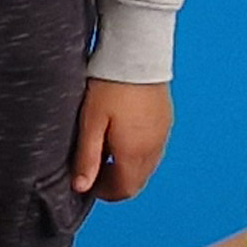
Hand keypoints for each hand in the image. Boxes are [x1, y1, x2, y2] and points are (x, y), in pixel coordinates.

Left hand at [67, 80, 172, 203]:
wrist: (137, 55)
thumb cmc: (110, 86)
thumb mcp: (91, 122)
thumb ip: (87, 157)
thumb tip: (81, 187)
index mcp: (134, 153)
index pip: (124, 190)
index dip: (104, 192)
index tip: (88, 182)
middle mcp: (153, 148)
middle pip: (137, 181)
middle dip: (116, 183)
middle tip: (96, 170)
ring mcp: (163, 134)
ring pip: (147, 166)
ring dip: (128, 168)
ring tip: (107, 151)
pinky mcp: (165, 120)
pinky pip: (154, 148)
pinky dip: (139, 153)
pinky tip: (124, 135)